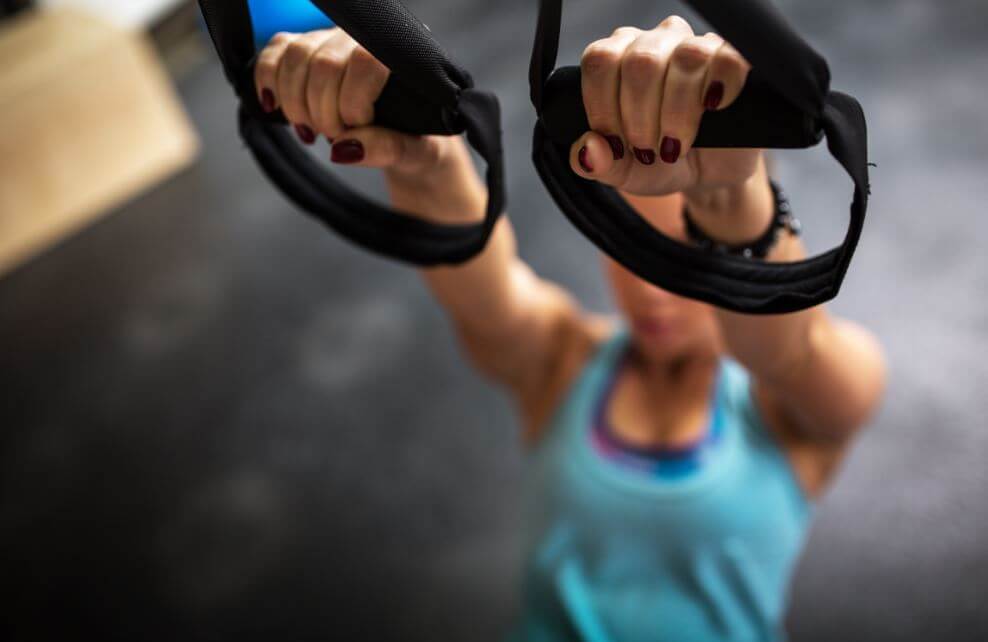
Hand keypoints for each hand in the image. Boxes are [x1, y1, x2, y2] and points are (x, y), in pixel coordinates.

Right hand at [252, 28, 480, 211]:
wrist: (411, 147)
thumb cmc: (419, 145)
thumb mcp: (416, 153)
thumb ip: (388, 149)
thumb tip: (343, 148)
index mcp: (399, 57)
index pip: (364, 60)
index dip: (350, 101)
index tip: (357, 129)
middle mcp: (364, 40)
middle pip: (322, 61)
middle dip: (321, 111)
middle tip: (333, 137)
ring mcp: (332, 43)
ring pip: (294, 54)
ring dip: (294, 102)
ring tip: (312, 131)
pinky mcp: (306, 54)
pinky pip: (275, 53)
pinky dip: (267, 81)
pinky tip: (275, 108)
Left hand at [569, 15, 761, 199]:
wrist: (707, 174)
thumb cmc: (660, 163)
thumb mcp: (624, 173)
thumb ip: (597, 164)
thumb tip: (589, 149)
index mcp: (618, 58)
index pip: (601, 61)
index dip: (604, 106)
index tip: (616, 143)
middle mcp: (655, 43)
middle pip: (641, 61)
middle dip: (641, 116)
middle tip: (649, 149)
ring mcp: (698, 47)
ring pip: (687, 58)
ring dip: (678, 112)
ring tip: (677, 144)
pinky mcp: (735, 61)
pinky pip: (730, 58)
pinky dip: (721, 87)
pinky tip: (713, 109)